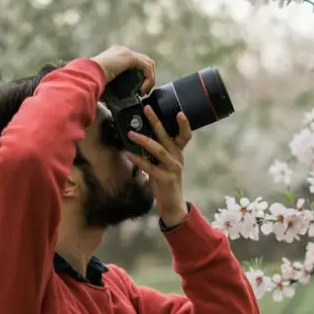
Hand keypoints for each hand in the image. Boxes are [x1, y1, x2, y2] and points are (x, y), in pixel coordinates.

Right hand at [92, 45, 155, 93]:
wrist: (88, 75)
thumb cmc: (91, 83)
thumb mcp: (104, 83)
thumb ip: (112, 85)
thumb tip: (112, 101)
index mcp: (114, 55)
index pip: (134, 63)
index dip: (140, 76)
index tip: (137, 91)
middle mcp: (122, 50)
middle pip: (143, 62)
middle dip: (147, 77)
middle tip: (143, 91)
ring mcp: (126, 52)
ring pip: (148, 64)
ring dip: (149, 80)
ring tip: (143, 92)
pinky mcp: (131, 57)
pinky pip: (147, 68)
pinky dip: (148, 80)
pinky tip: (142, 90)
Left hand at [127, 106, 191, 227]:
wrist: (172, 205)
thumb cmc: (165, 182)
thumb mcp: (163, 164)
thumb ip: (157, 152)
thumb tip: (140, 136)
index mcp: (178, 153)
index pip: (185, 135)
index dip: (184, 124)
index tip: (179, 112)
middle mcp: (177, 158)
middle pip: (167, 136)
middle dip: (156, 121)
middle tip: (146, 108)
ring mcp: (173, 168)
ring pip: (158, 150)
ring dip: (144, 140)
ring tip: (130, 133)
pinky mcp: (165, 179)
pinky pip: (150, 167)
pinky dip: (139, 160)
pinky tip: (129, 154)